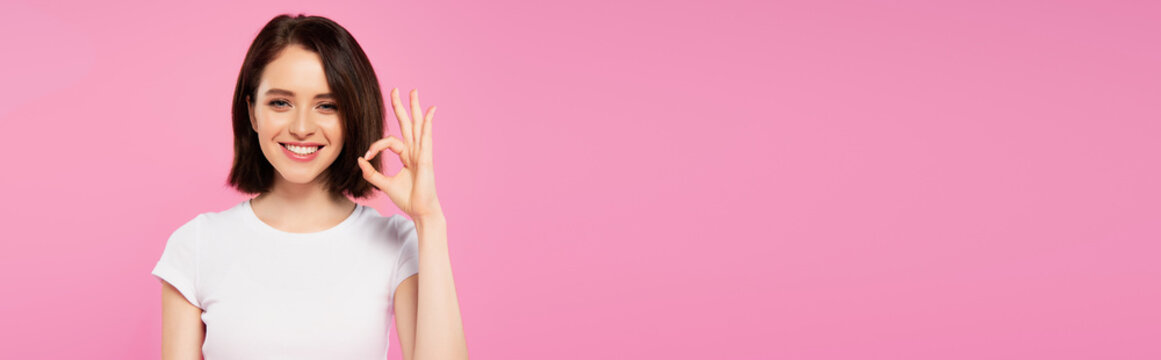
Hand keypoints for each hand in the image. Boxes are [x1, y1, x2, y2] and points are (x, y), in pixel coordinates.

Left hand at [358, 88, 443, 219]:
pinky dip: (428, 124)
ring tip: (413, 92)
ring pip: (417, 125)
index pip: (390, 141)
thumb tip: (359, 159)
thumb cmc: (407, 198)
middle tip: (397, 89)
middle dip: (401, 107)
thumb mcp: (384, 183)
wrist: (420, 210)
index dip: (375, 146)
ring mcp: (421, 153)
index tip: (365, 157)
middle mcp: (415, 151)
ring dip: (415, 108)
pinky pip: (426, 138)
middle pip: (408, 124)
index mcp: (407, 156)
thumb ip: (372, 172)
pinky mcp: (426, 158)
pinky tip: (430, 111)